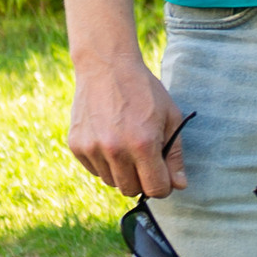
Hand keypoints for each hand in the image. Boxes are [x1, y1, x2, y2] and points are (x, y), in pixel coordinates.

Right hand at [66, 54, 186, 198]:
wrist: (107, 66)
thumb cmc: (144, 91)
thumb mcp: (170, 117)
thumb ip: (175, 154)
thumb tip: (180, 185)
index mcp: (143, 144)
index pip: (155, 189)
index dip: (163, 185)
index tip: (163, 176)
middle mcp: (115, 150)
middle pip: (132, 190)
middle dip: (142, 180)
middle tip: (145, 159)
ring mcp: (93, 148)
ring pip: (112, 182)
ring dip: (122, 172)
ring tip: (126, 145)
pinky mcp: (76, 145)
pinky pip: (95, 170)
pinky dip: (104, 162)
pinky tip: (110, 138)